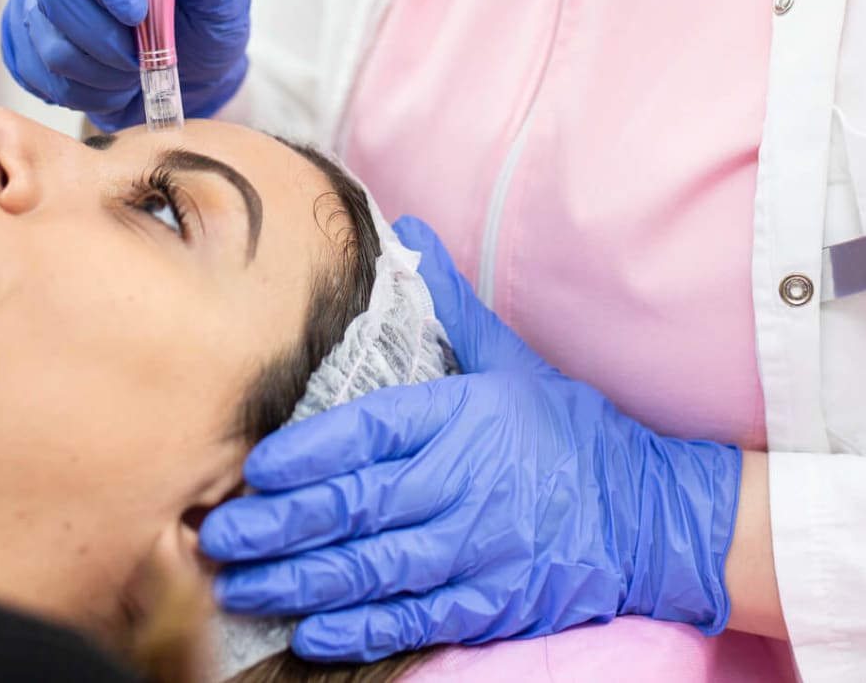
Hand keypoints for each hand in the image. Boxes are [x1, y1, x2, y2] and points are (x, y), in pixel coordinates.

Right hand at [0, 0, 250, 129]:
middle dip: (108, 34)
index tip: (135, 8)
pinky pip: (38, 75)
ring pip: (47, 40)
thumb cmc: (203, 16)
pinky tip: (113, 83)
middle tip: (146, 51)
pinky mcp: (21, 42)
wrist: (189, 72)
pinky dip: (86, 91)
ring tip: (135, 66)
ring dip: (101, 68)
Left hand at [200, 217, 743, 660]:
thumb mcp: (511, 358)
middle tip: (216, 534)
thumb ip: (449, 305)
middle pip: (356, 506)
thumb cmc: (569, 431)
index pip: (371, 431)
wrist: (649, 513)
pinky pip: (412, 619)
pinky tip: (309, 632)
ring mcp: (475, 549)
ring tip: (240, 587)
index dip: (308, 453)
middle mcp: (462, 484)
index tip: (254, 467)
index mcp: (461, 417)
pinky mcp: (488, 604)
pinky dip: (358, 629)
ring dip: (298, 581)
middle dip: (278, 524)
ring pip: (372, 569)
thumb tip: (406, 233)